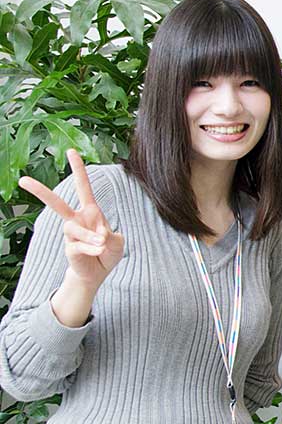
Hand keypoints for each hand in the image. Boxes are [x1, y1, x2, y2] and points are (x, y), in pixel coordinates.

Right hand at [19, 150, 123, 290]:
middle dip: (40, 192)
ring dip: (91, 236)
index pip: (83, 187)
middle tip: (23, 180)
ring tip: (102, 244)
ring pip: (74, 228)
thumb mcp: (117, 241)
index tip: (71, 151)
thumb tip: (99, 235)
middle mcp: (77, 220)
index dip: (78, 169)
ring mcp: (71, 234)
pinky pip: (78, 245)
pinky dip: (91, 248)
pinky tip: (98, 251)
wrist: (98, 272)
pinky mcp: (69, 248)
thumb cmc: (108, 251)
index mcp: (91, 211)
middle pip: (56, 203)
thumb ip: (110, 234)